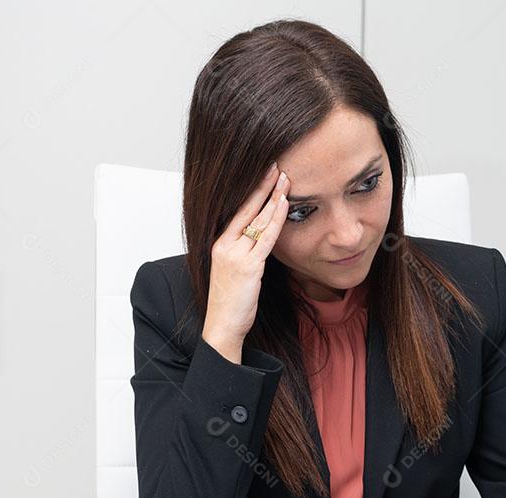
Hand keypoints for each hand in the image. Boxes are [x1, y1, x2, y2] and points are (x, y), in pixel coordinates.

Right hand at [202, 163, 290, 362]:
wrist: (222, 325)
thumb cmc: (230, 302)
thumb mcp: (234, 271)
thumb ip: (245, 252)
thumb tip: (262, 238)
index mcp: (220, 244)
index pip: (238, 210)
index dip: (252, 191)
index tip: (265, 174)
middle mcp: (224, 244)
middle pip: (246, 208)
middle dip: (262, 185)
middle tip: (276, 165)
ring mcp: (235, 254)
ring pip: (257, 219)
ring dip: (273, 197)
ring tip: (285, 178)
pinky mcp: (247, 266)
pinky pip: (265, 238)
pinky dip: (275, 219)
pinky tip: (284, 204)